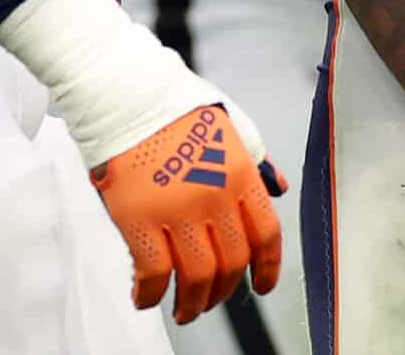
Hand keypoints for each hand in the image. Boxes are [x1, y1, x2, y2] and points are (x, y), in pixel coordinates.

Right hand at [90, 98, 285, 324]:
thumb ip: (255, 161)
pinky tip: (145, 298)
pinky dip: (151, 296)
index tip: (263, 285)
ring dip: (192, 304)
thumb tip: (278, 188)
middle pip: (232, 263)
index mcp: (240, 173)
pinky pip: (154, 274)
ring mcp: (177, 210)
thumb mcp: (230, 128)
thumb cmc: (174, 109)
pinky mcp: (138, 219)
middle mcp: (214, 195)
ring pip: (197, 278)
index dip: (268, 268)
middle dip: (224, 292)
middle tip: (211, 301)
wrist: (126, 94)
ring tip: (184, 311)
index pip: (266, 234)